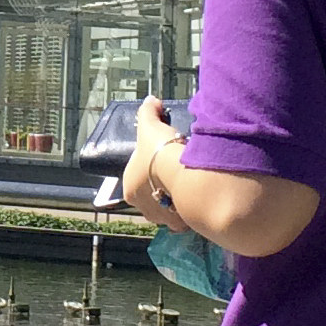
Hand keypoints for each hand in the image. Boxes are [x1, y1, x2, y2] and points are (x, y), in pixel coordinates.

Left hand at [122, 96, 188, 230]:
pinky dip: (189, 210)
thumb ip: (148, 112)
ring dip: (176, 198)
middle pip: (152, 193)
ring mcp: (162, 218)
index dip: (151, 164)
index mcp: (129, 186)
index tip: (164, 157)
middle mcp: (142, 206)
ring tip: (189, 184)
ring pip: (168, 208)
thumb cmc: (160, 151)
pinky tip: (196, 197)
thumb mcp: (150, 126)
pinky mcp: (180, 225)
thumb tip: (151, 101)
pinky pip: (184, 218)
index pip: (138, 175)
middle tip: (178, 170)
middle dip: (163, 184)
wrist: (185, 174)